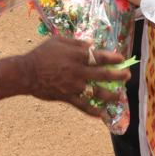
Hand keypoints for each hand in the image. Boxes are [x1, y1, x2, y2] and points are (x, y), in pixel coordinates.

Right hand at [9, 36, 129, 116]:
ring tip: (120, 96)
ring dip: (111, 94)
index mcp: (77, 55)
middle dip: (118, 75)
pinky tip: (102, 115)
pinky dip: (94, 111)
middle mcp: (79, 71)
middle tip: (127, 76)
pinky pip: (83, 106)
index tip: (122, 58)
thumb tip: (91, 44)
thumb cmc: (41, 54)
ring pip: (97, 92)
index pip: (100, 56)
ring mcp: (74, 86)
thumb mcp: (58, 41)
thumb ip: (76, 42)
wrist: (27, 73)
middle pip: (103, 74)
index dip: (113, 58)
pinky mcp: (68, 97)